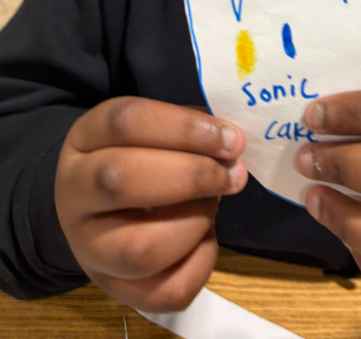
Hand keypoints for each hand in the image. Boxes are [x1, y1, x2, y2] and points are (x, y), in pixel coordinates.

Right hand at [55, 97, 246, 311]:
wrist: (96, 207)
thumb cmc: (138, 155)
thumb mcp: (153, 130)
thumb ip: (190, 130)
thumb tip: (231, 144)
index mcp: (86, 138)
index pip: (126, 122)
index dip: (185, 128)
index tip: (231, 139)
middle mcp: (74, 192)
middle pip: (121, 180)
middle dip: (192, 175)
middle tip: (233, 174)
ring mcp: (87, 247)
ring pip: (141, 248)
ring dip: (195, 223)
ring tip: (212, 205)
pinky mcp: (111, 288)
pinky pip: (164, 291)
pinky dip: (200, 264)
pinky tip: (205, 238)